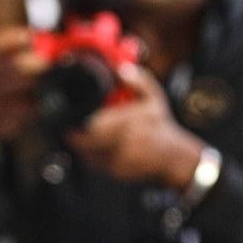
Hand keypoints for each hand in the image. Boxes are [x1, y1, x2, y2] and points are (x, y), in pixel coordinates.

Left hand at [66, 64, 204, 187]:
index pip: (96, 126)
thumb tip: (122, 70)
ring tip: (76, 139)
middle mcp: (125, 142)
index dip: (80, 127)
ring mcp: (121, 159)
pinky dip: (90, 158)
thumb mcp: (155, 98)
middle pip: (89, 142)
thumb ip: (140, 80)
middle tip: (69, 131)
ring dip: (81, 148)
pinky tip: (89, 150)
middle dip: (76, 137)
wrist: (174, 156)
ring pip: (90, 155)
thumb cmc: (161, 125)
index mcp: (130, 122)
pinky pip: (97, 166)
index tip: (71, 122)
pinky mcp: (119, 172)